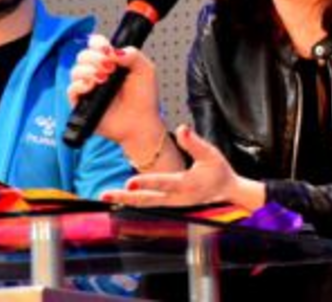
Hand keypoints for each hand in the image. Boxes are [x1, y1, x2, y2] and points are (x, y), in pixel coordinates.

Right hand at [67, 34, 163, 149]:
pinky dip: (79, 85)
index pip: (95, 45)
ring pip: (75, 70)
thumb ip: (132, 54)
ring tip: (104, 79)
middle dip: (95, 57)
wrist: (141, 123)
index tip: (106, 48)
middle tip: (110, 67)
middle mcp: (97, 73)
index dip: (98, 43)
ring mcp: (88, 88)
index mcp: (110, 62)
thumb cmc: (144, 98)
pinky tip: (91, 87)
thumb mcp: (145, 70)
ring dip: (88, 70)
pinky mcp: (81, 104)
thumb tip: (112, 50)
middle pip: (83, 55)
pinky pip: (71, 89)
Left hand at [100, 125, 263, 209]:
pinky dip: (133, 200)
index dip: (146, 182)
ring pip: (145, 203)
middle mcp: (177, 197)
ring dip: (125, 199)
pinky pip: (148, 202)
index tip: (129, 182)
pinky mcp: (169, 202)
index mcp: (187, 185)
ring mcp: (172, 203)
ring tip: (106, 195)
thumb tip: (181, 128)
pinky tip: (119, 196)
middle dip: (126, 197)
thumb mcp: (211, 154)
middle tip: (106, 194)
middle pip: (147, 199)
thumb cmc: (219, 172)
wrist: (226, 191)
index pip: (163, 183)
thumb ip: (194, 142)